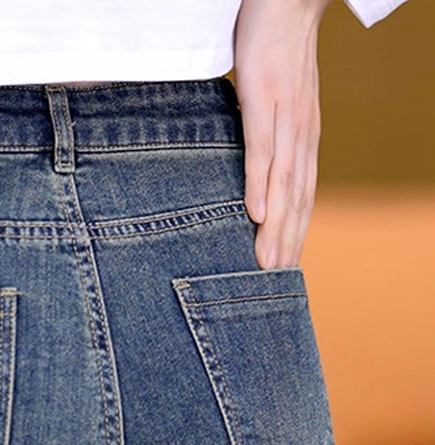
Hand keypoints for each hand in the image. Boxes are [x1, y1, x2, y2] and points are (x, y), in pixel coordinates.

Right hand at [233, 0, 331, 268]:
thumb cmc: (276, 49)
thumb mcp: (275, 101)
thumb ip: (267, 135)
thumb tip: (253, 166)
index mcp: (303, 137)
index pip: (301, 195)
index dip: (295, 233)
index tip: (284, 268)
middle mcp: (301, 134)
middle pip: (296, 199)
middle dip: (287, 243)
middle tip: (275, 284)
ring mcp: (285, 118)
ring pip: (284, 183)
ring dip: (277, 227)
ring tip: (267, 264)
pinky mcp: (265, 100)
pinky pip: (263, 149)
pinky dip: (261, 184)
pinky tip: (258, 214)